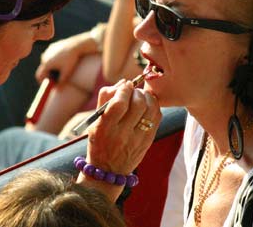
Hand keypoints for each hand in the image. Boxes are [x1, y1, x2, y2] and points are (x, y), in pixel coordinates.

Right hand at [35, 34, 90, 84]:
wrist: (76, 45)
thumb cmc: (72, 60)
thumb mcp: (67, 72)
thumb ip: (61, 82)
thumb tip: (58, 90)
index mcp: (46, 64)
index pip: (39, 76)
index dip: (43, 82)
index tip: (49, 84)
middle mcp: (44, 57)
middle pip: (43, 69)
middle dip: (49, 74)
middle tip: (58, 77)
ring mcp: (47, 51)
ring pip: (47, 62)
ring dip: (52, 66)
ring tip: (63, 66)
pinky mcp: (52, 46)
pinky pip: (51, 55)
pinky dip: (54, 59)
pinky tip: (63, 58)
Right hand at [78, 80, 160, 199]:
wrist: (109, 170)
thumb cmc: (100, 141)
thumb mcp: (95, 122)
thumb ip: (106, 99)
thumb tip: (123, 82)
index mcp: (105, 128)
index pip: (119, 104)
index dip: (124, 90)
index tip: (126, 85)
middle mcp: (122, 135)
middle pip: (138, 104)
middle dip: (137, 92)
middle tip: (133, 90)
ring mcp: (137, 139)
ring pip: (151, 109)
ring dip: (147, 97)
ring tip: (141, 96)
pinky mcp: (148, 141)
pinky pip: (157, 117)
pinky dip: (154, 106)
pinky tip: (147, 105)